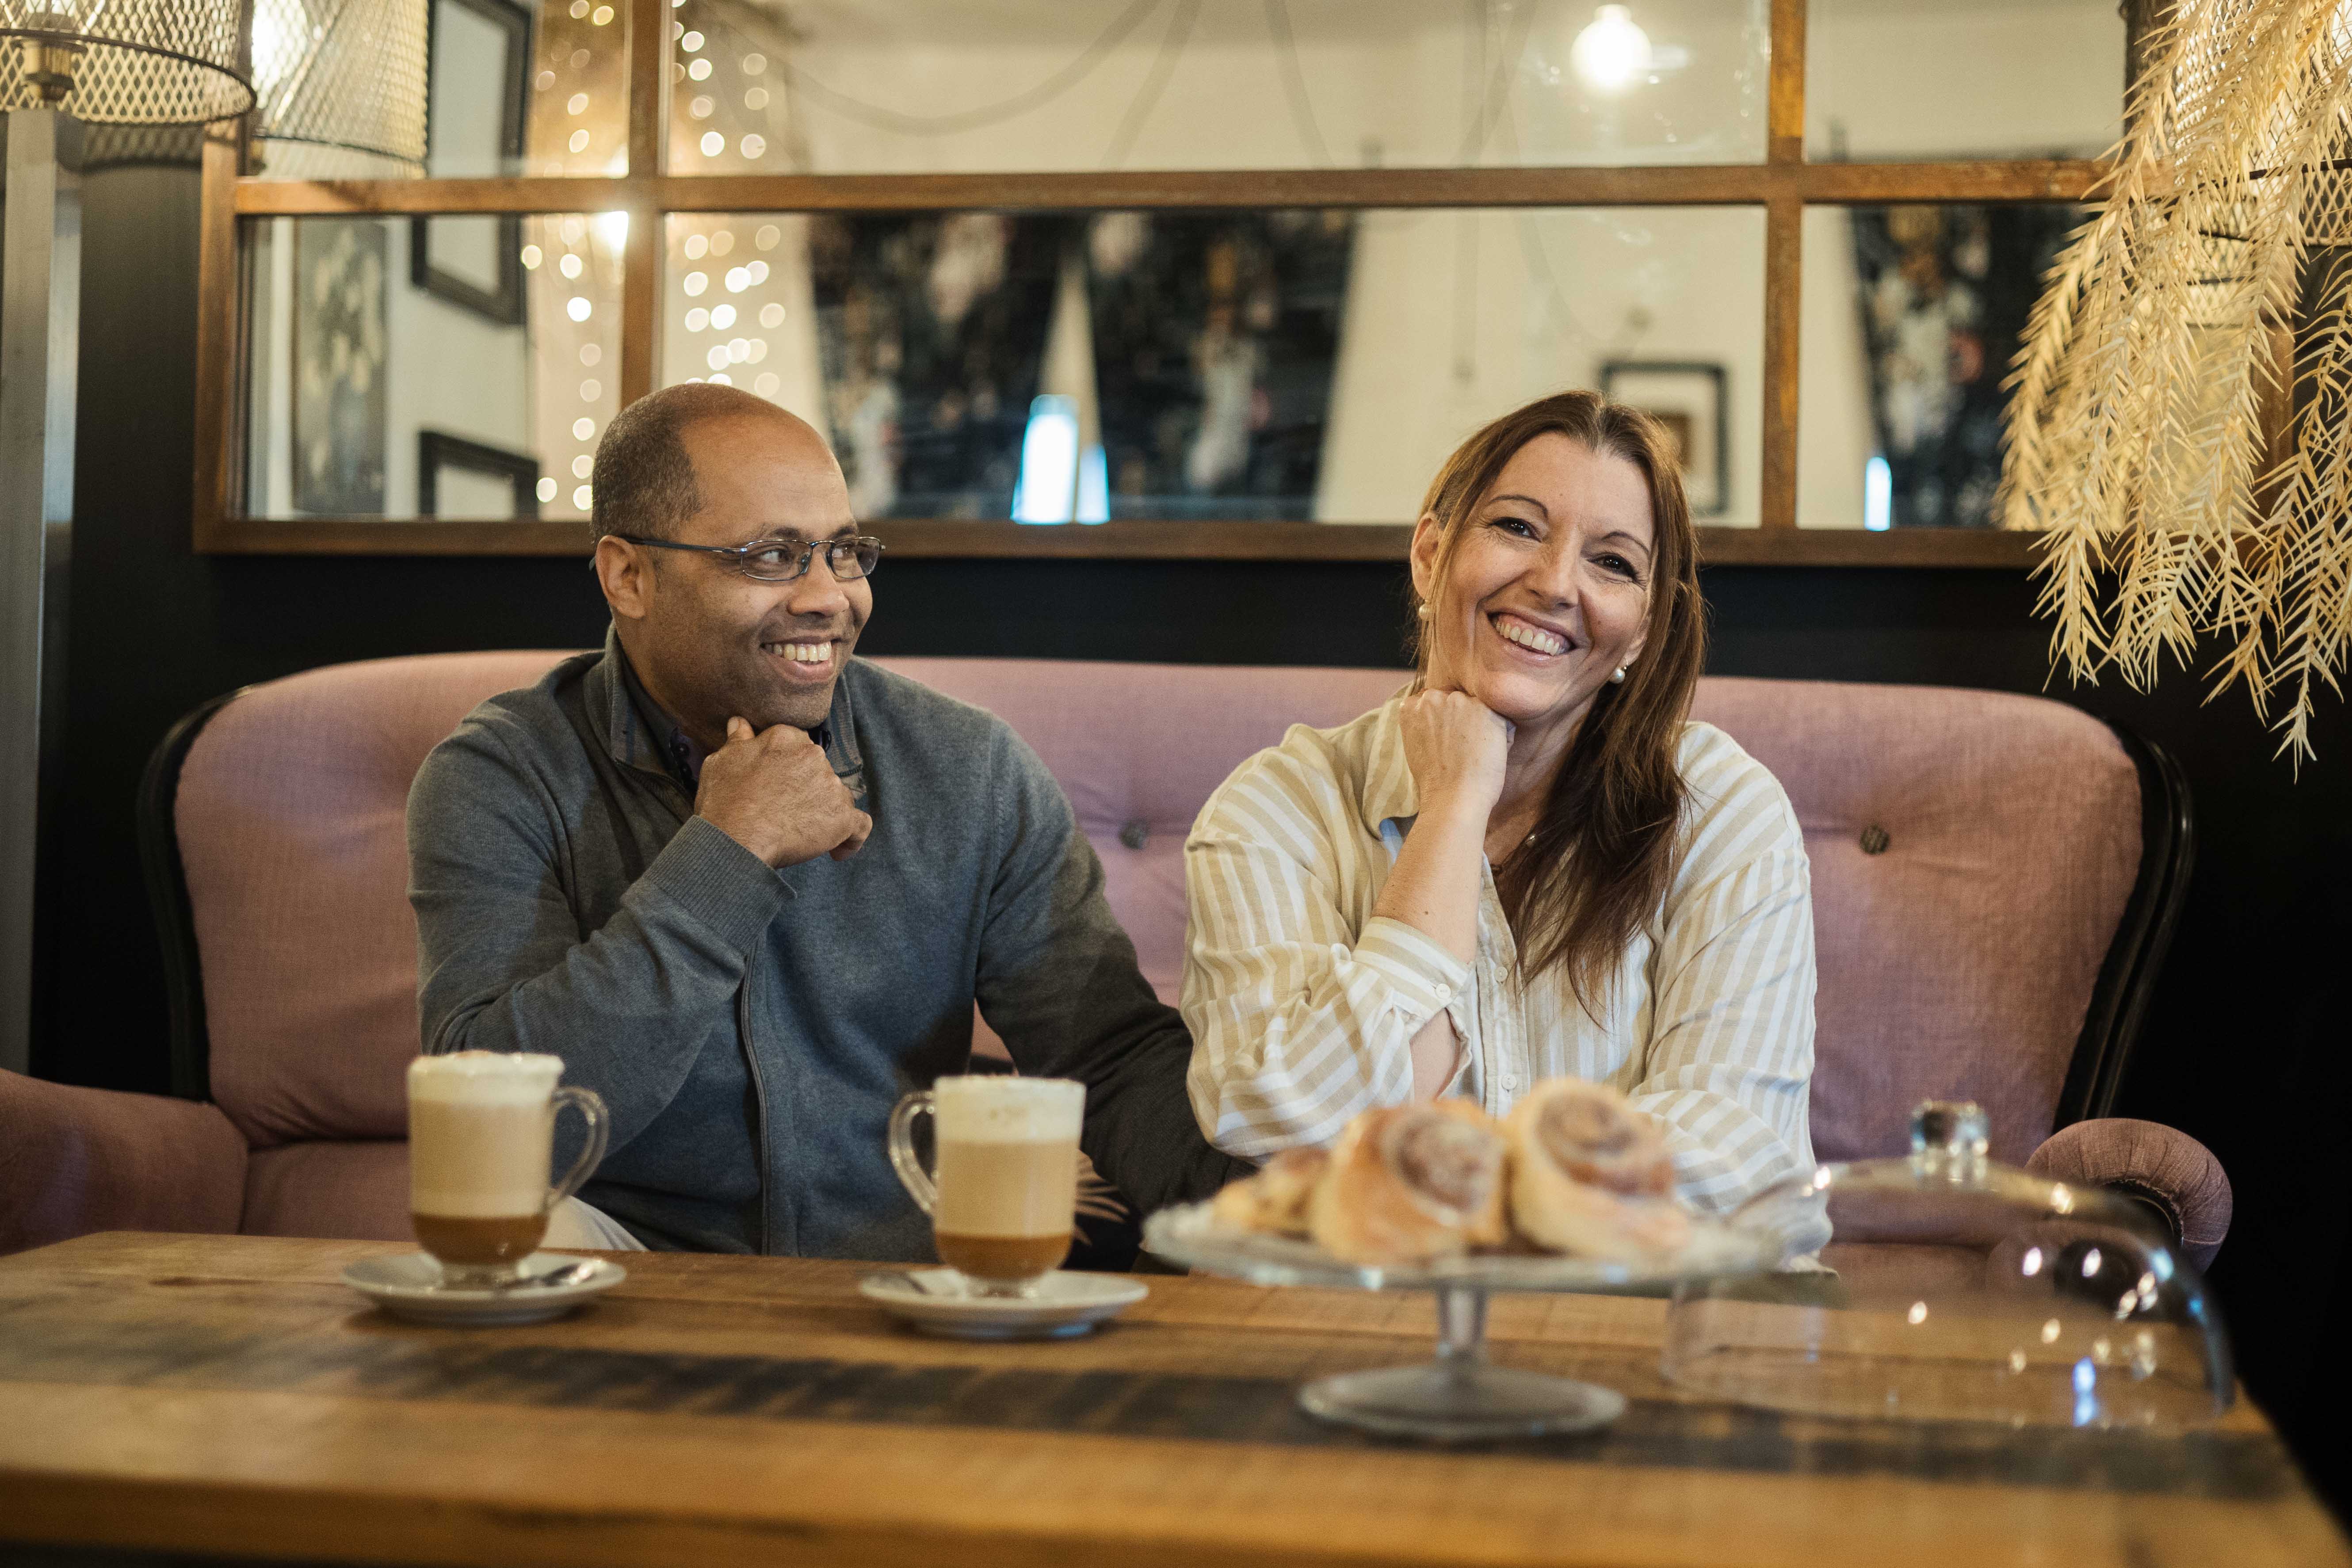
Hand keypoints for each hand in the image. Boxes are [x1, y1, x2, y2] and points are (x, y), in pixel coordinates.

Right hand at [696, 717, 871, 867]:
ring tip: (803, 834)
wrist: (735, 838)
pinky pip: (859, 825)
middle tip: (785, 812)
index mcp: (786, 738)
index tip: (779, 784)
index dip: (789, 767)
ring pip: (838, 796)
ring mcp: (831, 786)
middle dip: (807, 789)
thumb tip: (741, 723)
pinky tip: (837, 851)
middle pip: (819, 771)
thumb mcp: (721, 762)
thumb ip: (738, 741)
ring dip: (825, 811)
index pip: (797, 746)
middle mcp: (814, 756)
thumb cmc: (724, 801)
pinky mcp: (843, 817)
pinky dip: (850, 838)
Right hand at [1396, 688, 1510, 822]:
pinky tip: (1488, 754)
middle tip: (1462, 749)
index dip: (1445, 721)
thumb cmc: (1435, 781)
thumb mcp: (1417, 745)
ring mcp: (1458, 701)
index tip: (1447, 741)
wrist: (1453, 797)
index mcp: (1412, 706)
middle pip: (1457, 701)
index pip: (1435, 701)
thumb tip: (1442, 719)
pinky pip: (1501, 719)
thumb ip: (1425, 723)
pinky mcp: (1484, 709)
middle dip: (1463, 719)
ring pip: (1478, 708)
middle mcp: (1433, 697)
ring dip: (1482, 725)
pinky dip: (1501, 735)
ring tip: (1476, 752)